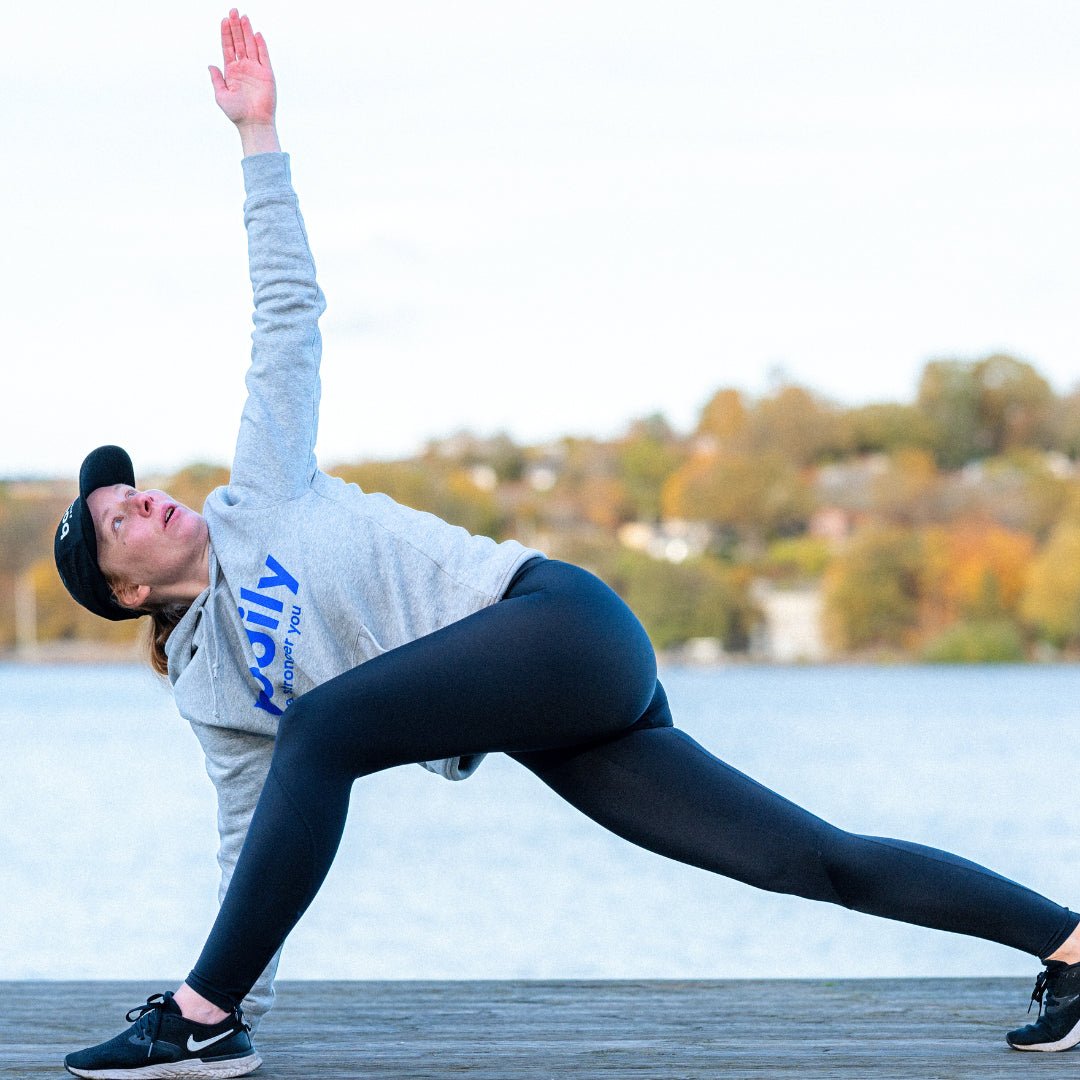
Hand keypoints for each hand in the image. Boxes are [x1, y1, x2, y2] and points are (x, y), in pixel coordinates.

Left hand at [208, 9, 279, 153]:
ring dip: (247, 31)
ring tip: (243, 17)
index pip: (228, 47)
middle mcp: (243, 68)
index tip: (224, 20)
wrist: (254, 123)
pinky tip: (256, 34)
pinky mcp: (267, 75)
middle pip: (239, 42)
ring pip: (250, 46)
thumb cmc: (237, 113)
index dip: (226, 33)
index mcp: (231, 71)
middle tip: (233, 11)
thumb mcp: (221, 95)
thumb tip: (210, 65)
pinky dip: (261, 45)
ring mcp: (255, 70)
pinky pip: (263, 57)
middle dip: (235, 27)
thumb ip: (216, 79)